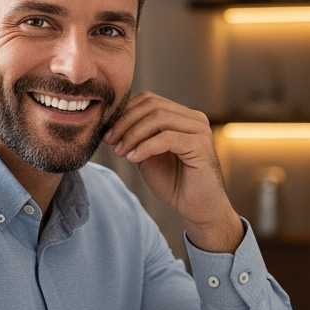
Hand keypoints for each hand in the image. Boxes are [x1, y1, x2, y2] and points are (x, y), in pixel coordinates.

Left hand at [103, 92, 241, 251]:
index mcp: (182, 116)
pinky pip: (167, 138)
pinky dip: (145, 147)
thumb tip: (110, 123)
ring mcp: (199, 130)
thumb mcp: (148, 155)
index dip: (124, 113)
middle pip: (152, 105)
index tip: (108, 134)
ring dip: (133, 134)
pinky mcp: (201, 145)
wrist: (197, 209)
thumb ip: (136, 137)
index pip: (149, 100)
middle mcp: (193, 118)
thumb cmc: (175, 183)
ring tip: (121, 152)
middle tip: (110, 141)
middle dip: (125, 122)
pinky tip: (134, 159)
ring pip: (158, 118)